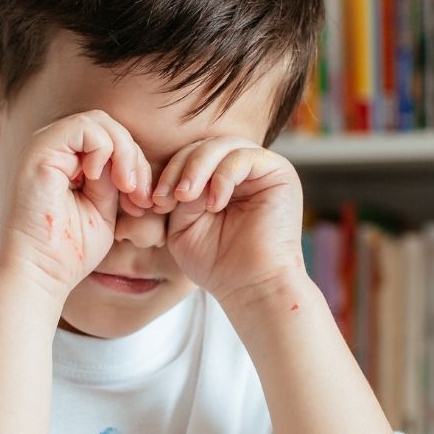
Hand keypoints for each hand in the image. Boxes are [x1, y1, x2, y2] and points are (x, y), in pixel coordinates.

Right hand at [0, 110, 154, 305]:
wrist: (41, 270)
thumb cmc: (69, 249)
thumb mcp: (104, 207)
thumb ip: (114, 178)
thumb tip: (129, 158)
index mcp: (67, 161)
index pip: (111, 139)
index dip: (134, 164)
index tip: (142, 202)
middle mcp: (54, 149)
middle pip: (108, 126)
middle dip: (134, 158)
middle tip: (139, 196)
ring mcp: (45, 146)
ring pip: (99, 122)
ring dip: (124, 153)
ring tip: (126, 188)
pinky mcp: (40, 150)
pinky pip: (84, 127)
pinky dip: (103, 150)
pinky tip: (99, 181)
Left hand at [149, 137, 305, 306]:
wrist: (249, 287)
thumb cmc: (215, 263)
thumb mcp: (182, 223)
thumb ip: (178, 194)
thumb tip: (175, 170)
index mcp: (219, 181)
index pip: (189, 158)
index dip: (168, 174)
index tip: (153, 202)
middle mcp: (242, 171)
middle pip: (203, 147)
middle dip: (178, 169)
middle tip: (166, 198)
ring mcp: (262, 170)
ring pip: (222, 146)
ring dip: (196, 169)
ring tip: (185, 197)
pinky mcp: (279, 173)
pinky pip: (244, 157)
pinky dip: (222, 177)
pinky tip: (213, 204)